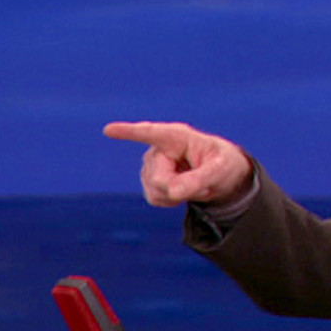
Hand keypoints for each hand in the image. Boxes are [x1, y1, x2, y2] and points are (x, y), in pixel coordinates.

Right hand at [103, 121, 253, 207]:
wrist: (219, 174)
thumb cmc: (222, 164)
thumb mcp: (219, 171)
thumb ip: (197, 180)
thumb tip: (173, 193)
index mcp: (177, 136)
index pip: (150, 133)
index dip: (128, 132)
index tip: (108, 130)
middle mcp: (159, 148)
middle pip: (158, 178)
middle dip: (178, 188)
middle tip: (202, 187)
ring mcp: (151, 165)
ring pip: (154, 191)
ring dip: (176, 195)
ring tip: (194, 184)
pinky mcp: (149, 180)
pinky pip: (154, 198)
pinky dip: (170, 200)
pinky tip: (182, 190)